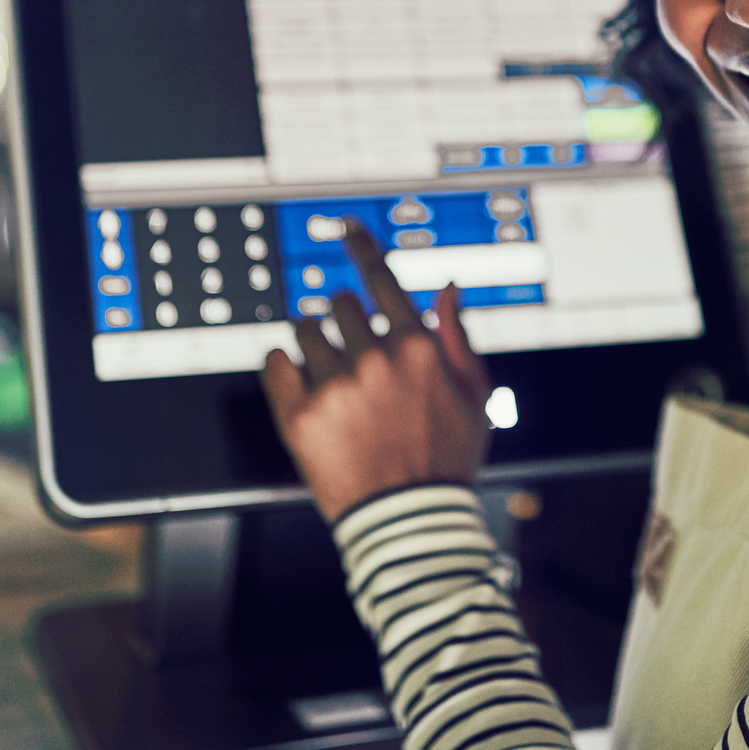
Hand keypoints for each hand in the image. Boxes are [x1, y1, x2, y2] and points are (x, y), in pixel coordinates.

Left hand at [261, 220, 492, 522]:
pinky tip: (299, 384)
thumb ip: (457, 336)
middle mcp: (374, 359)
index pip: (381, 278)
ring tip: (328, 378)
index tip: (346, 229)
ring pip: (305, 331)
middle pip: (340, 304)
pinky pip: (274, 363)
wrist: (409, 520)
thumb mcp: (474, 395)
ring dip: (313, 344)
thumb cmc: (447, 458)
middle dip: (345, 322)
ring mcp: (334, 387)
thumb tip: (447, 288)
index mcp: (416, 347)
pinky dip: (282, 367)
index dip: (361, 247)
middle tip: (352, 354)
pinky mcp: (299, 416)